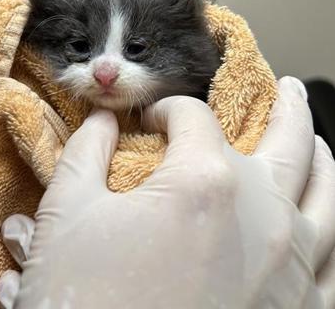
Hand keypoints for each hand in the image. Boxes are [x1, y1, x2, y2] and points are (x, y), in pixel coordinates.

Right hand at [0, 77, 334, 308]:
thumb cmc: (88, 303)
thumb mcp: (67, 215)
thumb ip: (86, 151)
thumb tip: (104, 121)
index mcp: (205, 181)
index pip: (192, 117)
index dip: (167, 110)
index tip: (151, 122)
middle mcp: (263, 213)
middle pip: (290, 138)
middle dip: (287, 106)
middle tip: (289, 88)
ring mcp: (293, 265)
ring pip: (330, 192)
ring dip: (324, 158)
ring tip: (319, 141)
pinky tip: (329, 218)